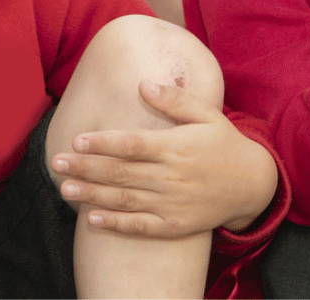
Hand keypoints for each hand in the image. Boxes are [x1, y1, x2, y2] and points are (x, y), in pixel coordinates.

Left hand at [50, 80, 277, 237]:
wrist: (253, 185)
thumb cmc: (224, 143)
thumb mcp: (207, 114)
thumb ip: (175, 99)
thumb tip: (143, 83)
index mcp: (176, 147)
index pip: (133, 144)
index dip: (103, 143)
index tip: (77, 139)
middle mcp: (171, 177)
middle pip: (121, 173)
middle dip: (86, 167)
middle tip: (56, 162)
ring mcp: (172, 204)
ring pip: (125, 200)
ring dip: (92, 194)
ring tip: (64, 187)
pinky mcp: (174, 225)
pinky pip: (140, 226)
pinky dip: (116, 224)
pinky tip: (91, 219)